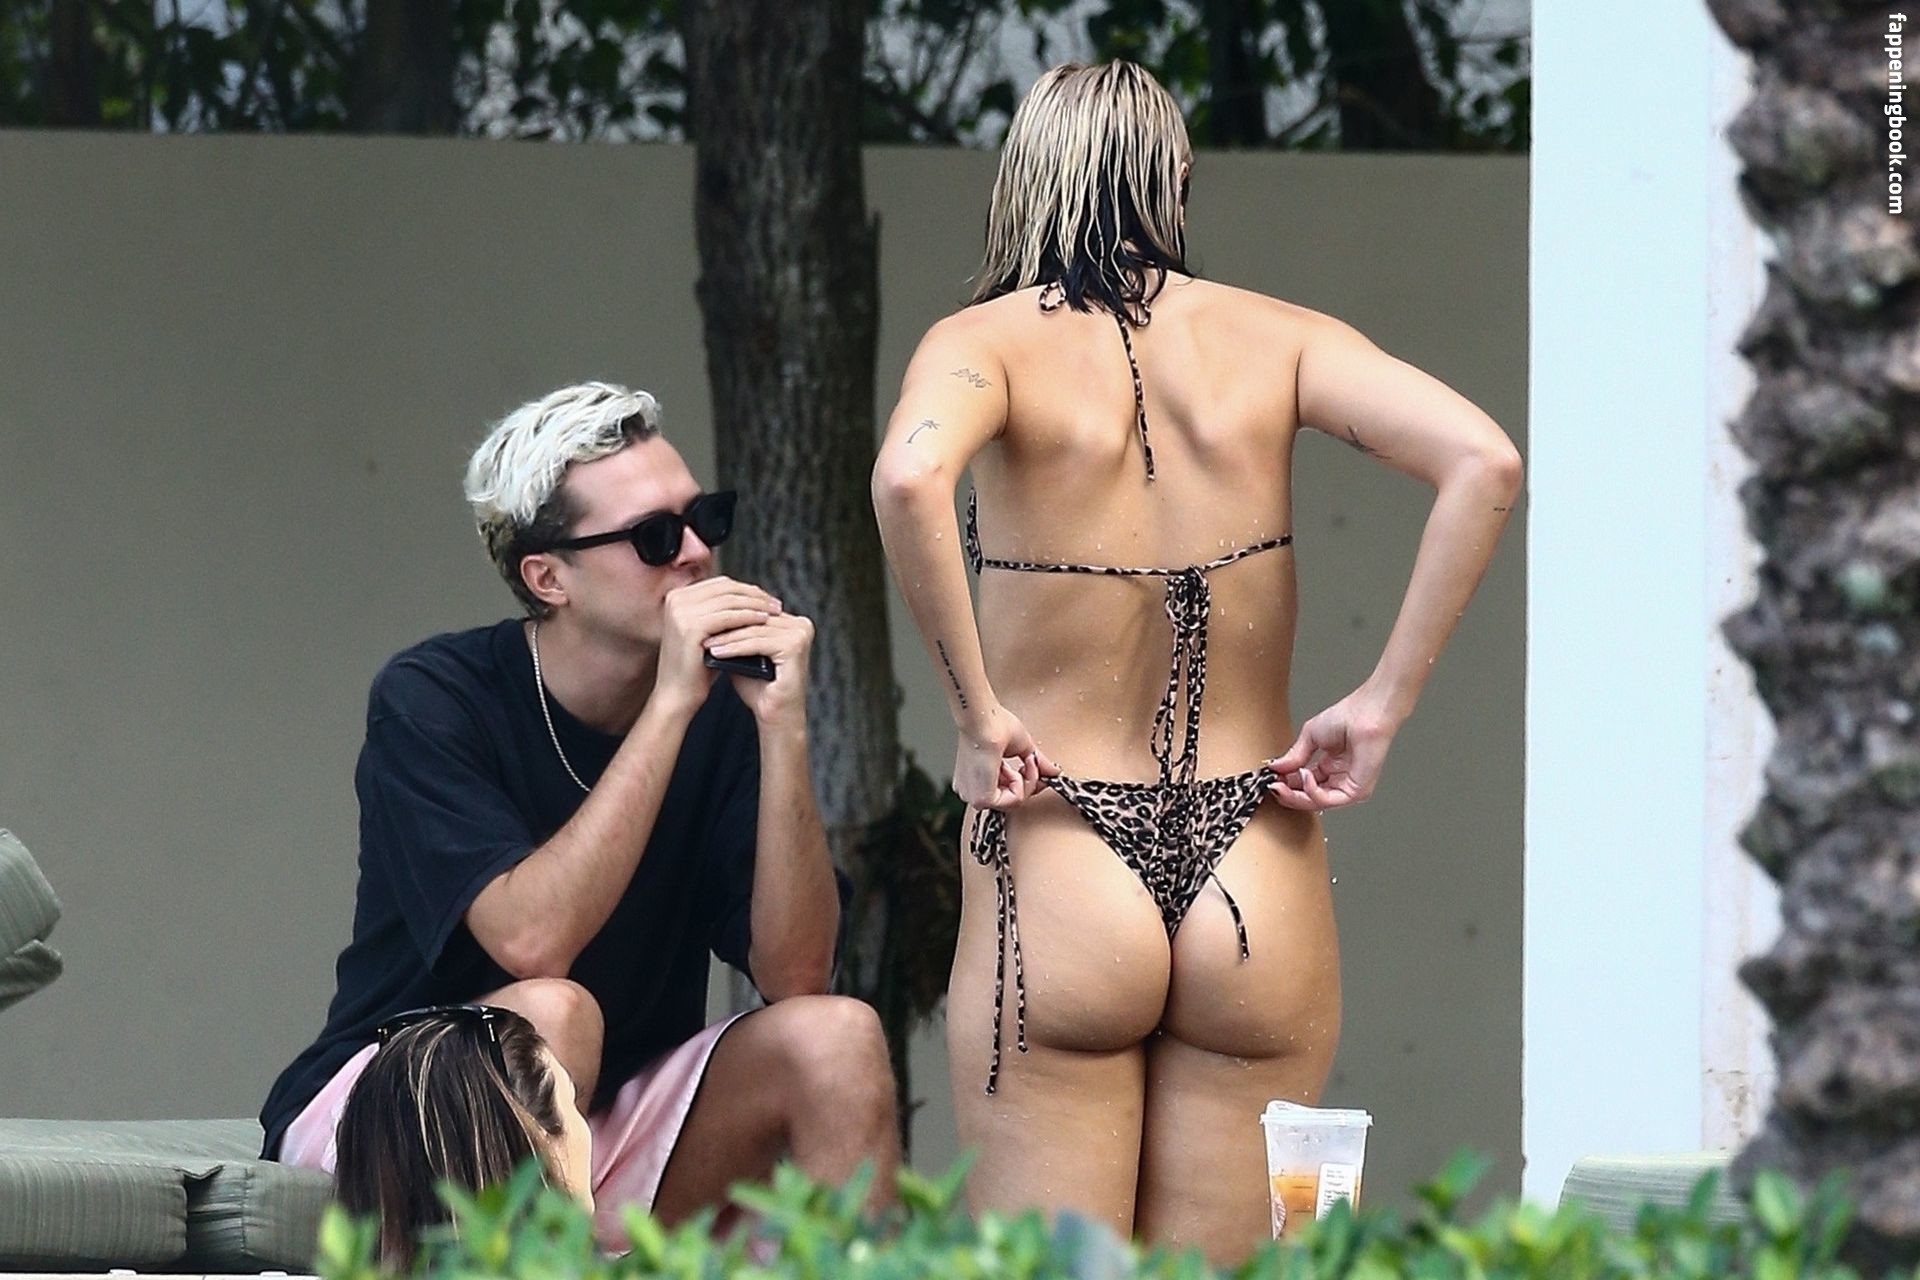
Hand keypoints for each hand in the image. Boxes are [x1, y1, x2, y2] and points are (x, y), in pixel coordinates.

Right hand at [655, 576, 783, 717]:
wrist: (676, 695)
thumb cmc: (695, 667)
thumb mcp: (707, 632)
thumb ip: (720, 611)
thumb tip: (752, 596)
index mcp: (678, 597)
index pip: (720, 584)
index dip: (746, 589)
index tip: (767, 598)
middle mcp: (676, 600)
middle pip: (726, 588)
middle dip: (755, 595)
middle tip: (776, 604)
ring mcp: (682, 612)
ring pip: (730, 600)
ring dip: (756, 604)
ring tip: (775, 612)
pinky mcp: (691, 627)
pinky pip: (729, 616)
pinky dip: (749, 617)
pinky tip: (764, 621)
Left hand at [705, 609, 814, 726]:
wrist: (776, 715)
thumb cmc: (760, 688)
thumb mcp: (744, 654)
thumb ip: (736, 634)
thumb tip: (710, 617)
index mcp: (793, 623)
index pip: (755, 612)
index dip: (728, 616)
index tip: (702, 622)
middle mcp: (801, 625)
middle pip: (755, 620)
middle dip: (725, 625)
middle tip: (699, 630)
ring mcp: (801, 634)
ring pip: (754, 631)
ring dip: (727, 637)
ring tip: (705, 643)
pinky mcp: (795, 646)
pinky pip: (758, 643)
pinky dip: (735, 648)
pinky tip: (717, 653)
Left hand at [953, 704, 1059, 809]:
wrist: (983, 720)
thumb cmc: (993, 724)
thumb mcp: (1021, 747)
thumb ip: (1037, 763)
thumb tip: (1054, 771)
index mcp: (977, 777)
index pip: (1008, 791)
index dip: (1030, 782)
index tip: (1040, 769)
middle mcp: (973, 789)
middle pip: (1013, 798)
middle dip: (1031, 780)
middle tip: (1033, 762)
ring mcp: (975, 796)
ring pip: (1015, 801)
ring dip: (1027, 780)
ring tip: (1024, 761)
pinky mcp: (981, 799)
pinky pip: (1013, 800)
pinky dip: (1021, 784)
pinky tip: (1015, 768)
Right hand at [1265, 688, 1400, 810]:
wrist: (1366, 713)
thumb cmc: (1347, 717)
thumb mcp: (1310, 736)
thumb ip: (1294, 756)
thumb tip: (1276, 768)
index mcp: (1330, 766)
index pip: (1304, 784)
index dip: (1286, 783)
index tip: (1271, 779)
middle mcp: (1339, 778)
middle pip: (1308, 797)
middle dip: (1288, 794)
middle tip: (1274, 786)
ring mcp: (1348, 786)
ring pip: (1316, 803)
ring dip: (1296, 795)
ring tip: (1283, 783)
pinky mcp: (1356, 792)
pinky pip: (1328, 800)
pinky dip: (1312, 791)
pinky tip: (1304, 776)